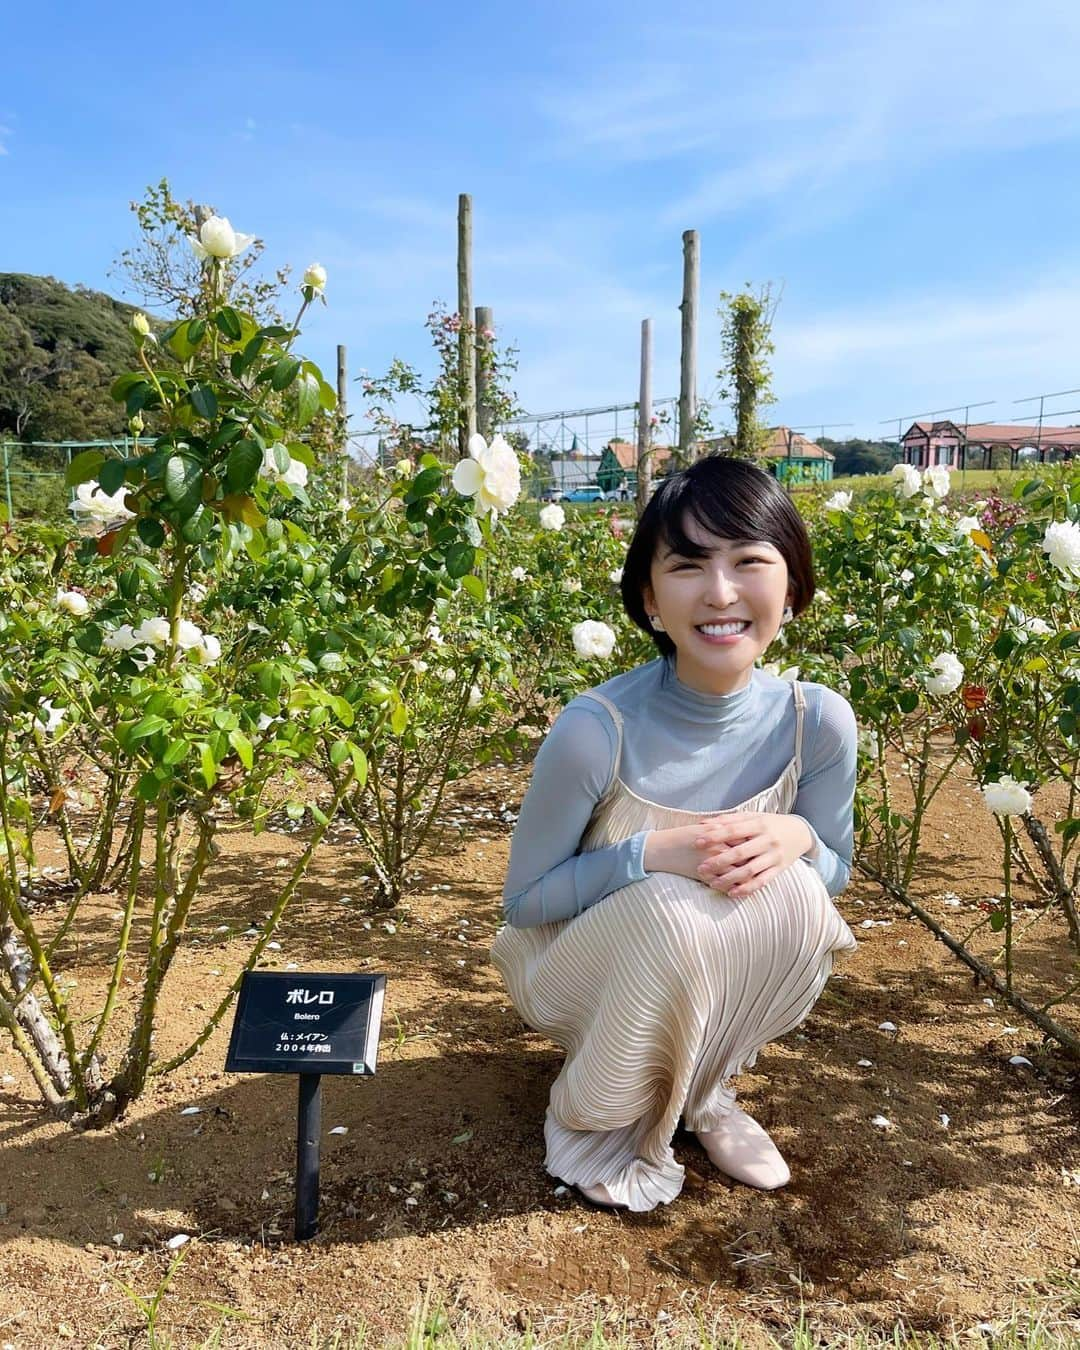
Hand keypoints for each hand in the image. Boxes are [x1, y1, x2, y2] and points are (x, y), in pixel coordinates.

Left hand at [692, 813, 813, 897]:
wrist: (800, 833)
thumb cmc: (770, 824)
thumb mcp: (753, 817)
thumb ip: (729, 820)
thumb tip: (703, 824)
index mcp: (759, 825)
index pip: (733, 831)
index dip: (714, 837)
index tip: (696, 843)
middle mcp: (767, 840)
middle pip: (739, 852)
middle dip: (718, 861)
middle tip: (700, 868)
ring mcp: (774, 856)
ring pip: (749, 870)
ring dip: (730, 878)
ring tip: (712, 884)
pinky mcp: (779, 869)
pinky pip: (762, 881)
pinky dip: (747, 888)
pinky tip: (732, 893)